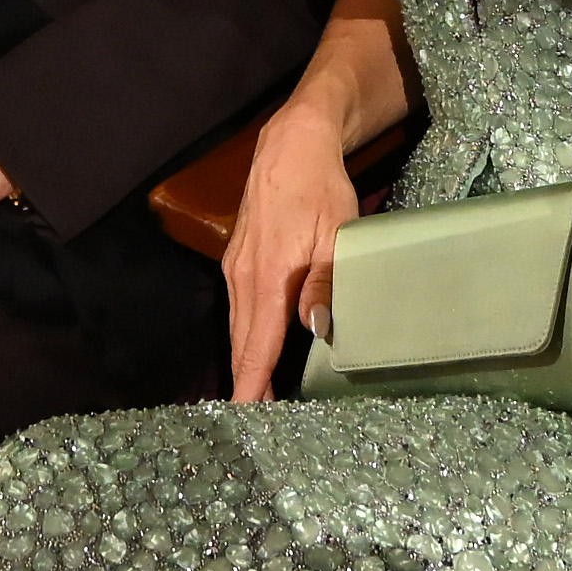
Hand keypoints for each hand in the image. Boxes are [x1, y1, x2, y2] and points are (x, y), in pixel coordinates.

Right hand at [225, 104, 359, 401]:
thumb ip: (325, 283)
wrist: (292, 146)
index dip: (251, 386)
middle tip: (256, 424)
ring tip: (256, 398)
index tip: (246, 419)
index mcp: (268, 280)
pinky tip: (256, 350)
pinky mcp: (237, 261)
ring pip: (238, 328)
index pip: (256, 347)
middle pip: (242, 344)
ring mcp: (236, 270)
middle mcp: (243, 280)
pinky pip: (239, 310)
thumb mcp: (335, 234)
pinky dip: (246, 337)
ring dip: (246, 362)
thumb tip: (315, 329)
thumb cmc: (320, 189)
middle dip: (247, 385)